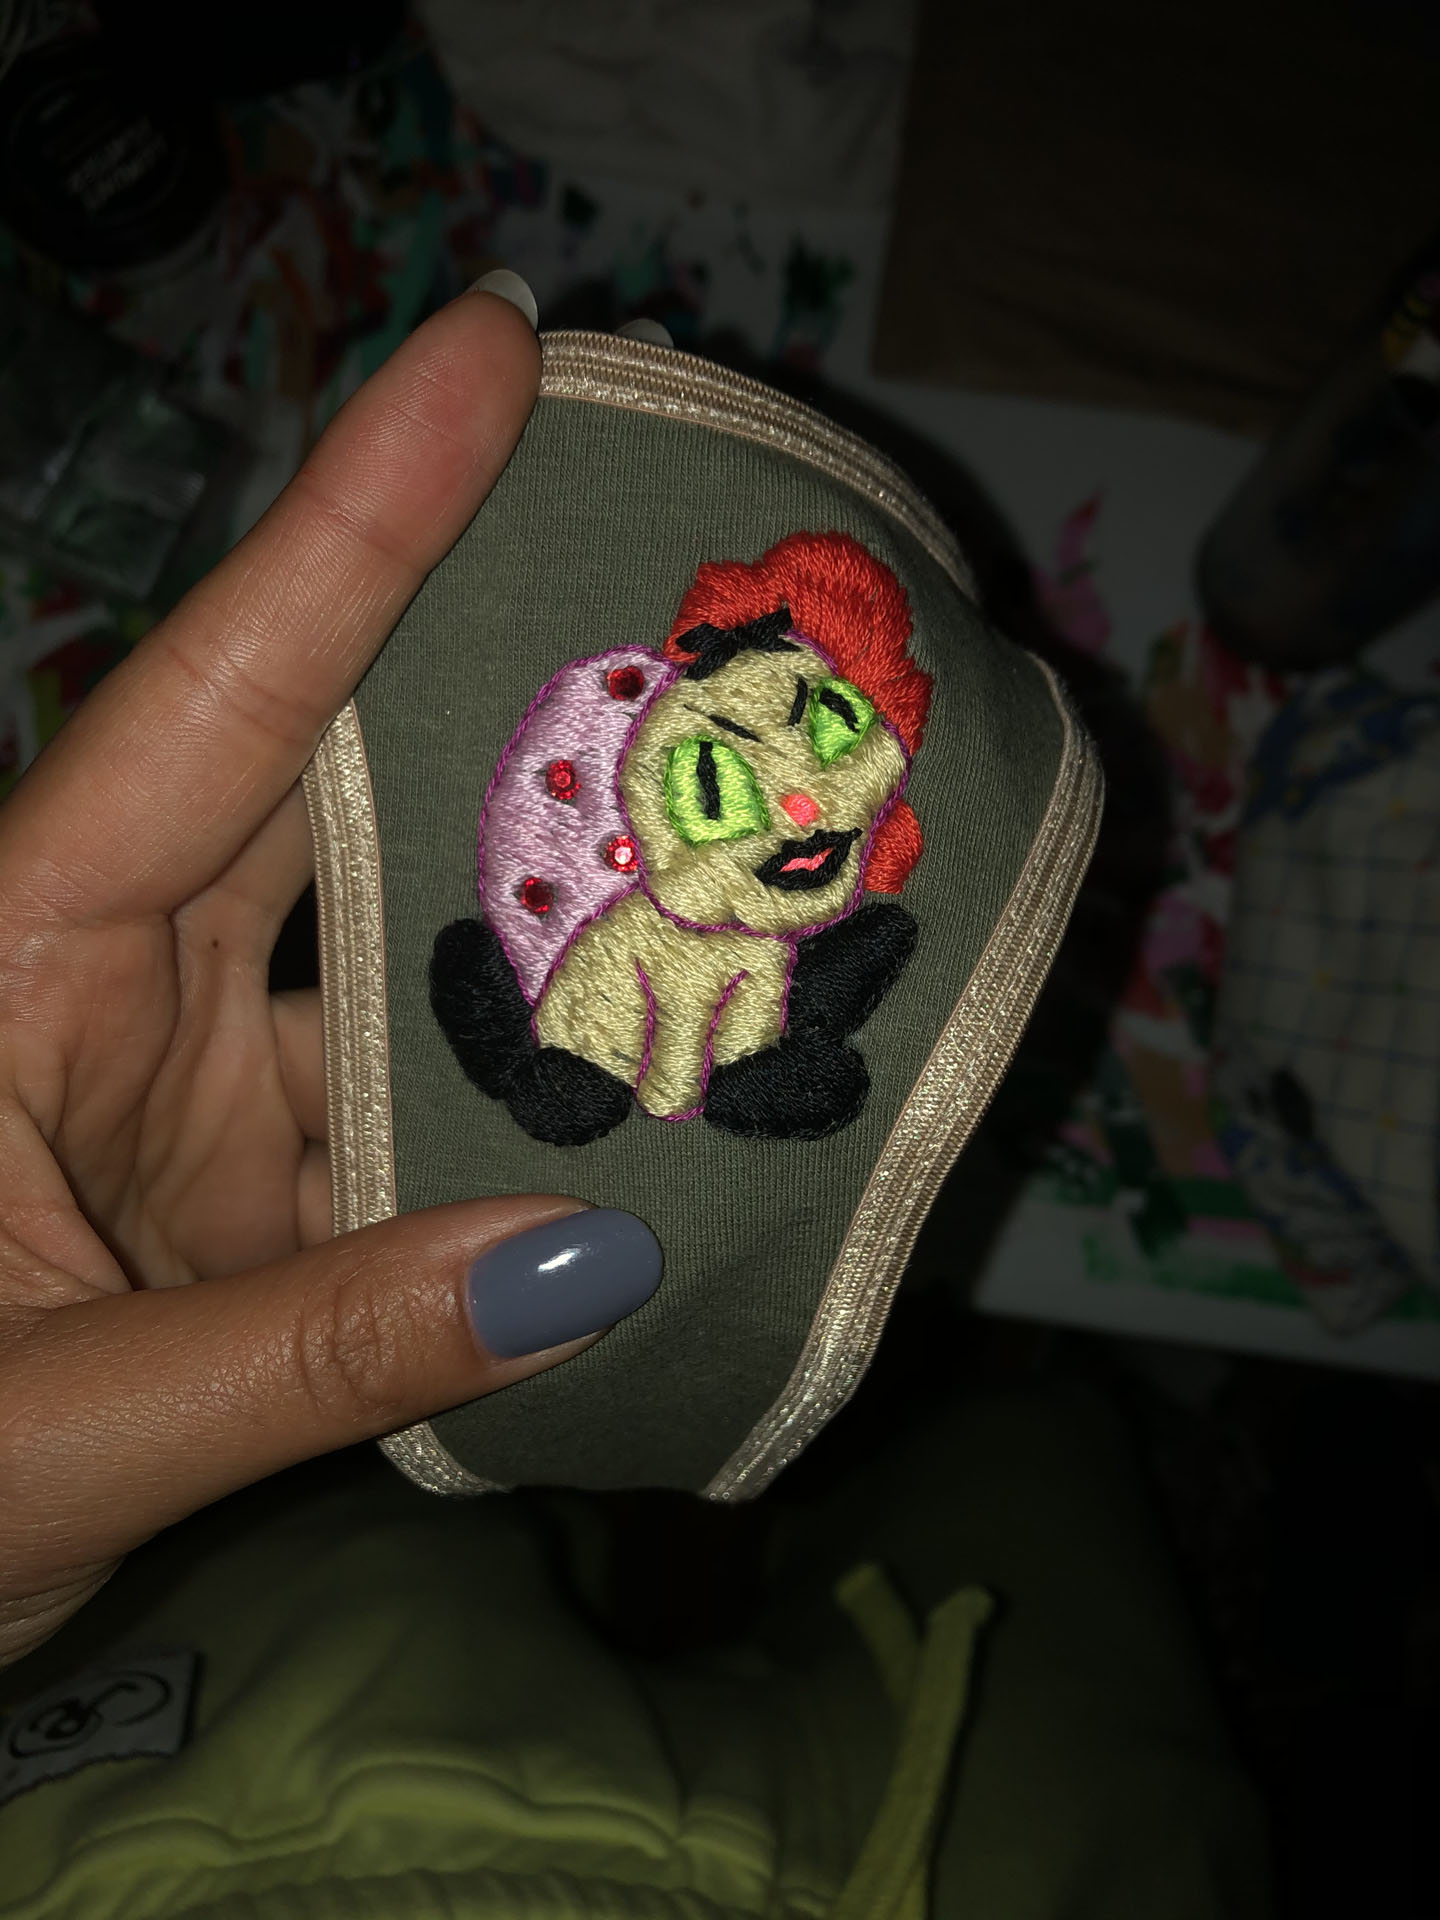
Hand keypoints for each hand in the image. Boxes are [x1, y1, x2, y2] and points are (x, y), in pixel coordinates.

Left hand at [0, 288, 655, 1668]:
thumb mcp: (49, 1434)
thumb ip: (313, 1355)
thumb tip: (592, 1264)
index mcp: (9, 965)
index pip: (207, 708)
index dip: (356, 524)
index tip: (497, 350)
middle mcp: (106, 985)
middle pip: (318, 781)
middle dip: (492, 675)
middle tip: (677, 577)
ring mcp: (183, 1086)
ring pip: (389, 960)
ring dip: (541, 938)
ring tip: (727, 863)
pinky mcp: (241, 1184)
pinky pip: (404, 1111)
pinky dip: (519, 1121)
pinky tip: (654, 1109)